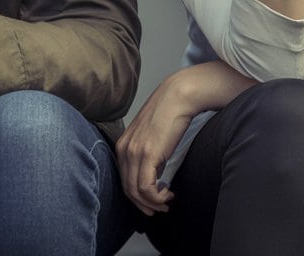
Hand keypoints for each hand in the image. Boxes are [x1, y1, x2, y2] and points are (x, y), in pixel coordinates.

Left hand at [116, 62, 254, 214]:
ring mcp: (134, 152)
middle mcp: (124, 149)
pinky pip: (146, 188)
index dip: (138, 195)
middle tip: (160, 208)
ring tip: (168, 201)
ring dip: (152, 203)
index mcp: (123, 144)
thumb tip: (156, 172)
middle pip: (127, 189)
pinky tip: (168, 194)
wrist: (180, 95)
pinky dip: (157, 198)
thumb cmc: (171, 111)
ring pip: (136, 192)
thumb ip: (149, 152)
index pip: (124, 179)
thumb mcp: (153, 134)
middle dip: (143, 204)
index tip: (154, 200)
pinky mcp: (147, 155)